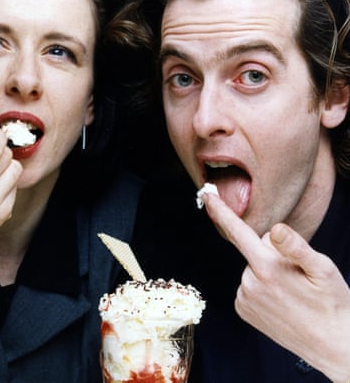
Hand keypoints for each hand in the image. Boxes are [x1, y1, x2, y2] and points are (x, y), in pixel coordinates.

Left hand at [203, 192, 349, 382]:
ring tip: (292, 292)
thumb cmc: (332, 303)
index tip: (207, 195)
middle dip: (272, 255)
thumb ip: (295, 246)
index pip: (238, 232)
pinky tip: (281, 300)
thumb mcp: (323, 269)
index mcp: (267, 268)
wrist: (333, 346)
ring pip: (252, 269)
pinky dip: (261, 288)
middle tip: (298, 276)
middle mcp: (249, 283)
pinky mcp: (243, 309)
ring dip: (268, 274)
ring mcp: (244, 298)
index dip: (221, 212)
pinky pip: (248, 285)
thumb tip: (274, 229)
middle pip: (255, 251)